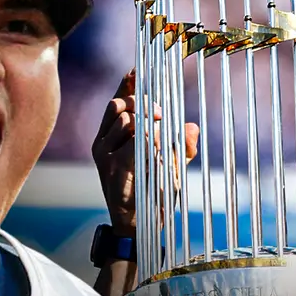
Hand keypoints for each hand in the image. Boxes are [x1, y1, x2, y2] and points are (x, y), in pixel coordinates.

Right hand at [91, 69, 199, 237]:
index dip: (126, 84)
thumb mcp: (171, 165)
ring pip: (127, 121)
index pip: (117, 102)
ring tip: (158, 142)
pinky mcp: (110, 166)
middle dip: (142, 103)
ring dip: (148, 125)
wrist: (138, 226)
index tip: (135, 69)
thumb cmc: (152, 192)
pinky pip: (134, 142)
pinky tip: (156, 153)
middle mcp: (103, 142)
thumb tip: (191, 126)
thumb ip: (181, 145)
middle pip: (120, 105)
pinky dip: (148, 143)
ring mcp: (105, 154)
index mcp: (112, 137)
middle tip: (160, 113)